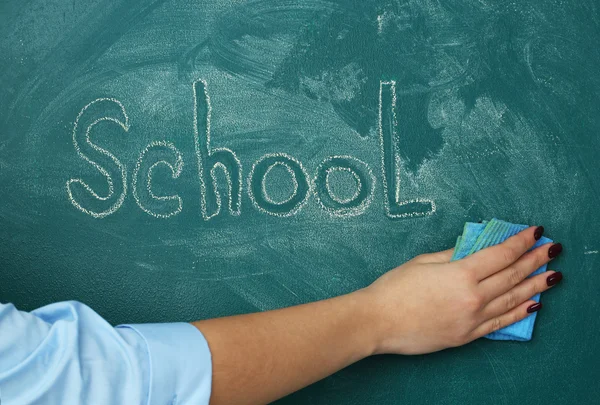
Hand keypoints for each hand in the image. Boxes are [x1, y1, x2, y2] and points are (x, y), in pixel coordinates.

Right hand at [363, 226, 562, 354]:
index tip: (534, 232)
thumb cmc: (394, 288)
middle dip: (534, 261)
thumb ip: (452, 255)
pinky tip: (533, 304)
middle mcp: (473, 298)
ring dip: (535, 286)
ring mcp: (472, 319)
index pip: (501, 255)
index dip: (520, 242)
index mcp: (461, 275)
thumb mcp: (423, 262)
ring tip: (552, 275)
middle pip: (512, 276)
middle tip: (551, 249)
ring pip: (512, 300)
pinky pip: (500, 323)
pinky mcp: (466, 336)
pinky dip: (519, 313)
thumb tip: (472, 249)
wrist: (378, 321)